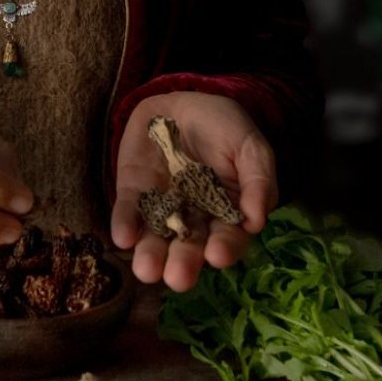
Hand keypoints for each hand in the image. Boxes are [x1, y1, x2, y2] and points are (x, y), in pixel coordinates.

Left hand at [112, 91, 276, 290]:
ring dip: (150, 255)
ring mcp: (161, 208)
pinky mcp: (133, 193)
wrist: (184, 102)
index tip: (218, 256)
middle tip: (178, 278)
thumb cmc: (224, 128)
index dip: (224, 248)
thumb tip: (257, 221)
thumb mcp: (250, 147)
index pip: (227, 238)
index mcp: (226, 213)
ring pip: (155, 238)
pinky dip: (124, 224)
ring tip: (146, 270)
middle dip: (183, 264)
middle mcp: (193, 219)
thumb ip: (258, 181)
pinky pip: (128, 211)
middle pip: (189, 247)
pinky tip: (123, 237)